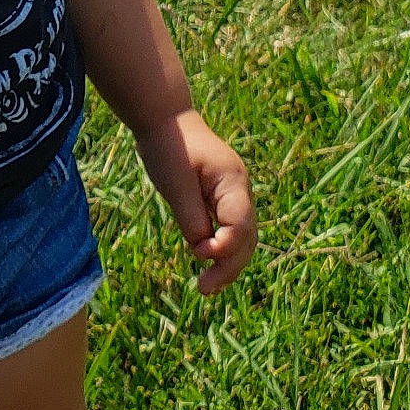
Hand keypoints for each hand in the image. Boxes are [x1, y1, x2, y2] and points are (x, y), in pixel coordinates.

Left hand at [134, 108, 255, 294]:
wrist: (163, 119)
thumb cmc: (168, 146)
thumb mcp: (175, 183)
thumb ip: (191, 217)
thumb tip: (203, 249)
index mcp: (233, 182)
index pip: (240, 225)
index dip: (224, 247)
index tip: (197, 254)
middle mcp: (239, 191)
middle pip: (247, 237)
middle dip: (229, 266)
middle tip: (203, 290)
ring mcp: (232, 195)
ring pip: (240, 237)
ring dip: (226, 262)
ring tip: (205, 287)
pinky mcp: (219, 199)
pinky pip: (226, 229)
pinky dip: (218, 248)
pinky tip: (204, 262)